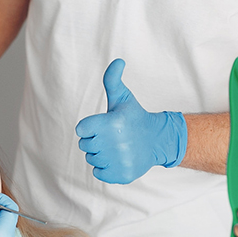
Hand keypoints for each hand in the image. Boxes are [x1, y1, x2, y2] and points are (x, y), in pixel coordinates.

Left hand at [75, 58, 187, 183]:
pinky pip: (98, 173)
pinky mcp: (120, 175)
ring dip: (100, 154)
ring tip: (116, 147)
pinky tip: (117, 159)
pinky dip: (105, 168)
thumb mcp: (123, 97)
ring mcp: (118, 160)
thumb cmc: (134, 117)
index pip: (81, 130)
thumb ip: (112, 80)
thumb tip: (118, 61)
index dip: (90, 127)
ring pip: (92, 160)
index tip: (104, 125)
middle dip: (95, 141)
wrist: (156, 140)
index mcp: (111, 123)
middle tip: (111, 137)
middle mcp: (114, 143)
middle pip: (84, 146)